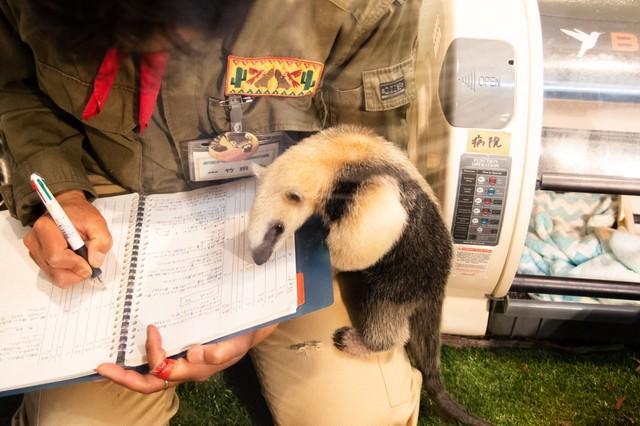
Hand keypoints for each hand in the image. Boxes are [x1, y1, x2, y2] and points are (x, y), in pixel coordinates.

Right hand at [24, 189, 111, 286]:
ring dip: (73, 273)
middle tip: (89, 265)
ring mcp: (35, 250)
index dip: (75, 265)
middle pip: (54, 271)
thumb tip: (95, 261)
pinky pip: (54, 274)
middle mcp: (35, 240)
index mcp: (46, 227)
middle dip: (76, 273)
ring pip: (54, 276)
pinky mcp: (38, 258)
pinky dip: (68, 273)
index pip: (56, 257)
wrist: (68, 209)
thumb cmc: (80, 214)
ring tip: (82, 259)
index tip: (90, 265)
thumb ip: (102, 240)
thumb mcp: (97, 222)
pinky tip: (74, 261)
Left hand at [97, 324, 276, 393]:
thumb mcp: (236, 343)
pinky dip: (141, 358)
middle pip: (149, 383)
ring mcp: (181, 365)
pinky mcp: (181, 355)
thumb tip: (192, 355)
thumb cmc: (242, 337)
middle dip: (124, 377)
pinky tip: (130, 348)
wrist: (249, 330)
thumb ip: (218, 352)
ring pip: (150, 376)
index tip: (152, 329)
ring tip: (108, 362)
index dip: (153, 353)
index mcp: (194, 370)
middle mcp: (184, 371)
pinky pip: (157, 362)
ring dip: (127, 371)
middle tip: (101, 367)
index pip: (164, 371)